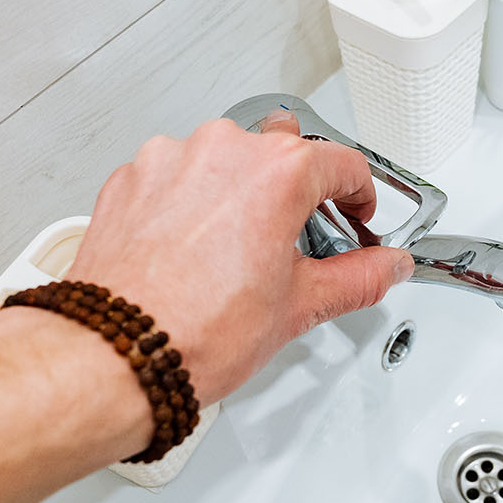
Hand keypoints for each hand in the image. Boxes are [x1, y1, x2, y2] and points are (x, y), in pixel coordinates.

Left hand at [63, 110, 413, 405]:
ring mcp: (170, 159)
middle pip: (281, 150)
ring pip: (222, 159)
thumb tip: (385, 268)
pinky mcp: (130, 177)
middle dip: (295, 190)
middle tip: (296, 238)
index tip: (355, 215)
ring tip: (234, 252)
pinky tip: (191, 249)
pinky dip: (188, 202)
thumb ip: (356, 278)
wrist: (117, 352)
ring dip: (236, 192)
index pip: (342, 163)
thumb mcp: (298, 308)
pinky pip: (174, 175)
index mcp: (277, 173)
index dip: (359, 195)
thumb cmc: (194, 332)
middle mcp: (223, 151)